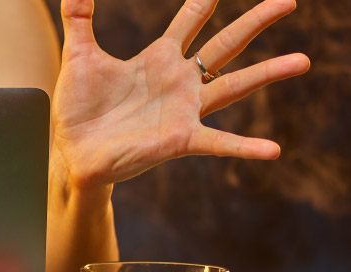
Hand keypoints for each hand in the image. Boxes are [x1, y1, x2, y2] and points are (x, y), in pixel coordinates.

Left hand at [52, 0, 309, 188]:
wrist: (73, 152)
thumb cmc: (79, 108)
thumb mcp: (79, 57)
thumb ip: (79, 19)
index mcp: (159, 59)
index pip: (191, 21)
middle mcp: (179, 81)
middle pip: (225, 44)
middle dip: (255, 21)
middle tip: (288, 1)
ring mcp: (184, 110)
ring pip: (234, 87)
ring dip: (268, 73)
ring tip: (302, 60)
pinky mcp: (179, 139)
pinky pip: (219, 142)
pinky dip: (245, 146)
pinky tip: (272, 150)